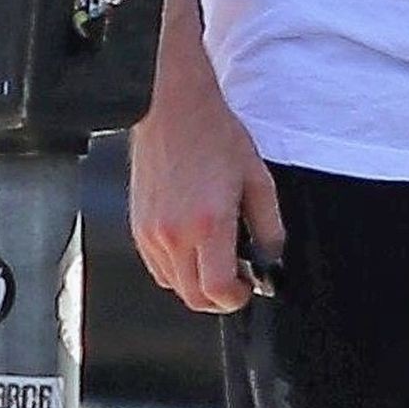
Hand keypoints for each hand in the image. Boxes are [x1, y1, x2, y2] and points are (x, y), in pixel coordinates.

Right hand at [129, 43, 283, 314]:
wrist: (173, 109)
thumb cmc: (215, 136)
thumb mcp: (258, 179)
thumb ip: (269, 226)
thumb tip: (271, 258)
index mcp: (207, 223)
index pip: (216, 290)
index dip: (236, 298)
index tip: (247, 288)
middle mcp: (173, 234)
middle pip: (192, 297)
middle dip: (218, 298)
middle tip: (236, 279)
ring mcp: (150, 233)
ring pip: (172, 285)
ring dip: (196, 283)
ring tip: (216, 257)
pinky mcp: (137, 226)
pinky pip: (157, 266)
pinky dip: (177, 267)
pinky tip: (194, 244)